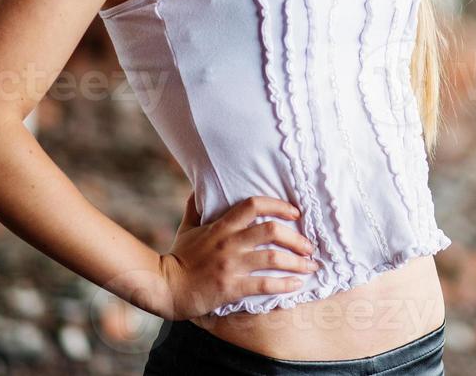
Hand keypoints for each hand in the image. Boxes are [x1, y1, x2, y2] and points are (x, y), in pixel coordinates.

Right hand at [157, 195, 320, 320]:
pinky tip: (297, 285)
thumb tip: (197, 187)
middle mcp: (229, 242)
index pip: (254, 205)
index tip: (295, 212)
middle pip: (272, 231)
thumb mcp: (186, 227)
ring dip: (297, 262)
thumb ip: (195, 207)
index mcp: (221, 226)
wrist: (164, 287)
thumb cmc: (177, 257)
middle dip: (296, 238)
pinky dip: (284, 284)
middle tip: (309, 246)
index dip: (278, 205)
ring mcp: (231, 265)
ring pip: (273, 258)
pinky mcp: (231, 287)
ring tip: (311, 266)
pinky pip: (264, 284)